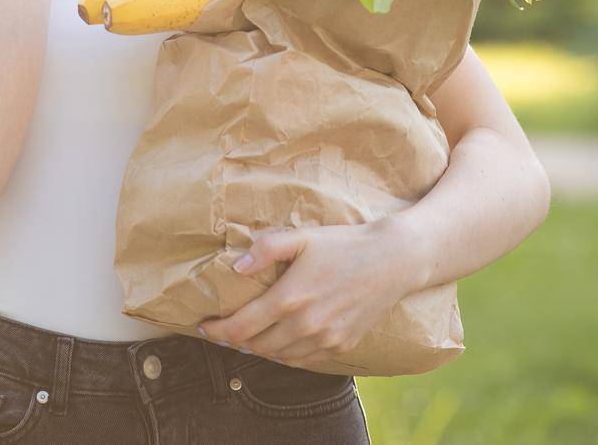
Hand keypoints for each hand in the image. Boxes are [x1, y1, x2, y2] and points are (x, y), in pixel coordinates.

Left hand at [196, 218, 423, 368]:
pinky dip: (286, 355)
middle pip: (256, 346)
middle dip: (235, 341)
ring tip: (250, 337)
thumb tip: (236, 267)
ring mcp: (325, 339)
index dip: (217, 331)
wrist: (393, 261)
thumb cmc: (345, 244)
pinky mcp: (341, 345)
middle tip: (224, 330)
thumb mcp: (303, 237)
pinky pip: (304, 360)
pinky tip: (282, 342)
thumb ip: (267, 249)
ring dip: (260, 349)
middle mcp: (305, 325)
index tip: (204, 326)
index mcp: (290, 298)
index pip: (240, 328)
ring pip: (279, 357)